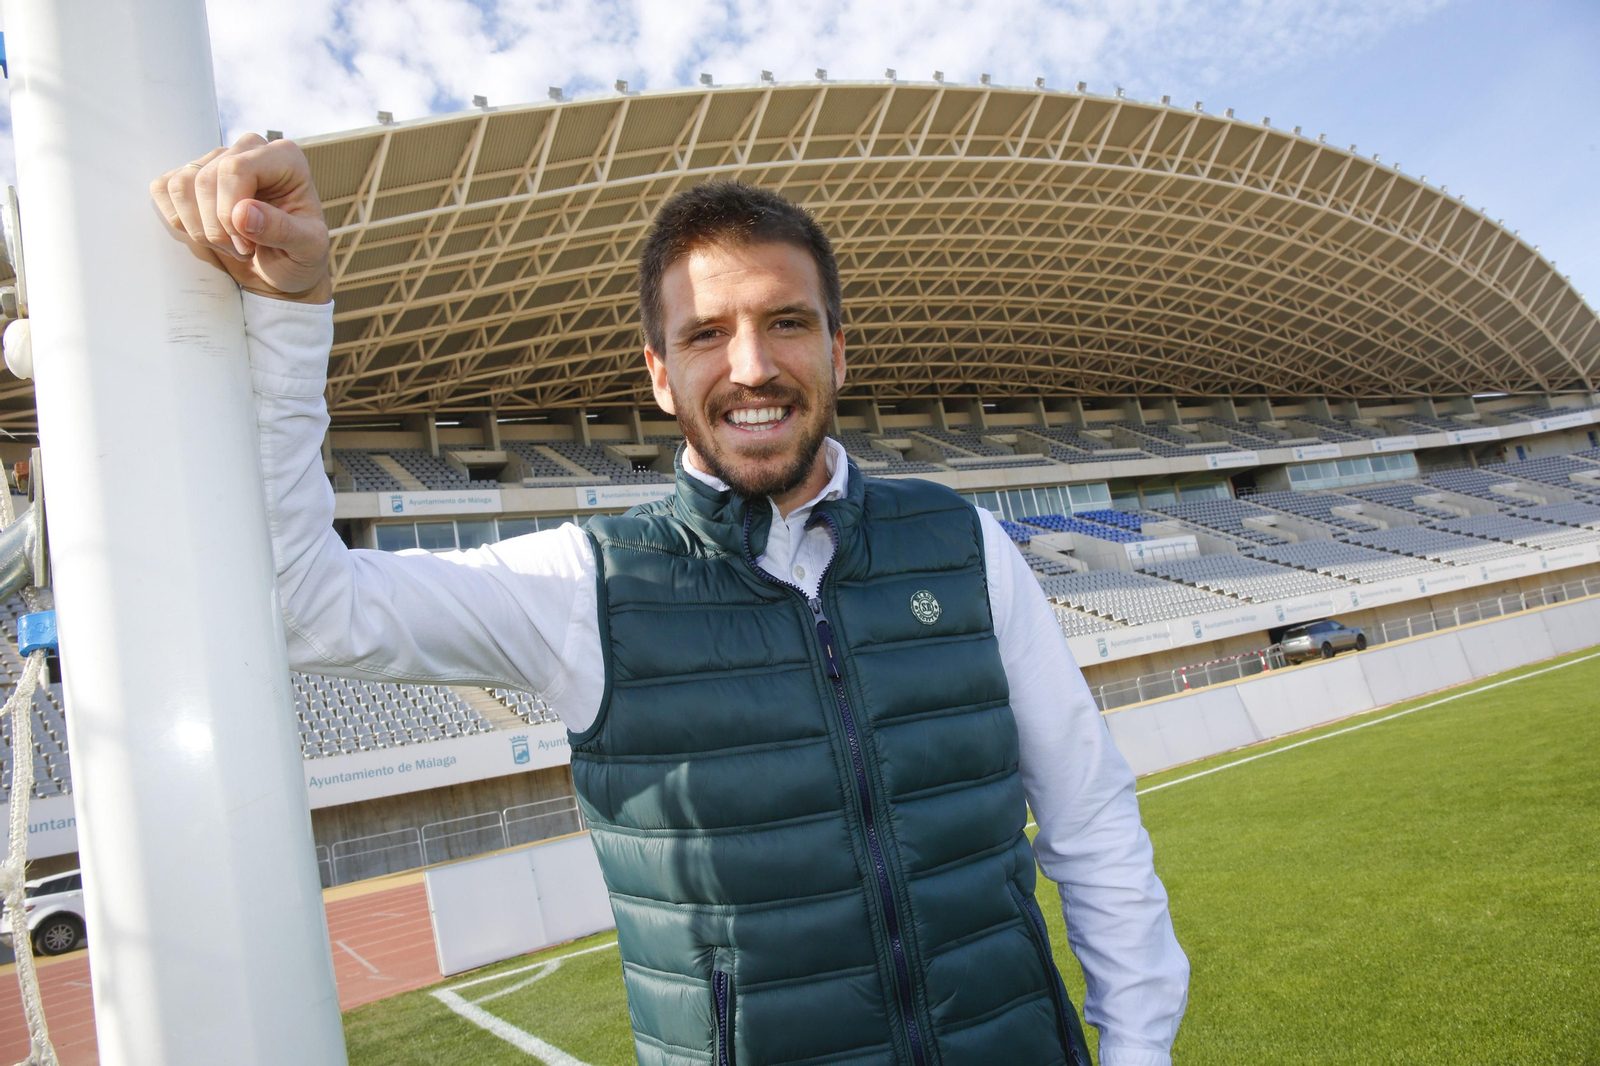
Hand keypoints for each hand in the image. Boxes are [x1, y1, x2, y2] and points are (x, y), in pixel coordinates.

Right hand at [150, 134, 331, 303]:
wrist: (283, 268)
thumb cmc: (300, 255)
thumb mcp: (308, 250)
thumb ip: (283, 231)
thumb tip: (242, 213)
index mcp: (284, 157)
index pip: (235, 169)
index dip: (229, 212)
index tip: (247, 244)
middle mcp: (249, 150)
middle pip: (205, 179)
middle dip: (217, 227)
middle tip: (243, 250)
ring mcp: (216, 160)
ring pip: (180, 185)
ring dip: (199, 228)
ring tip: (230, 245)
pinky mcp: (191, 177)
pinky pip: (163, 189)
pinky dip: (181, 221)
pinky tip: (208, 235)